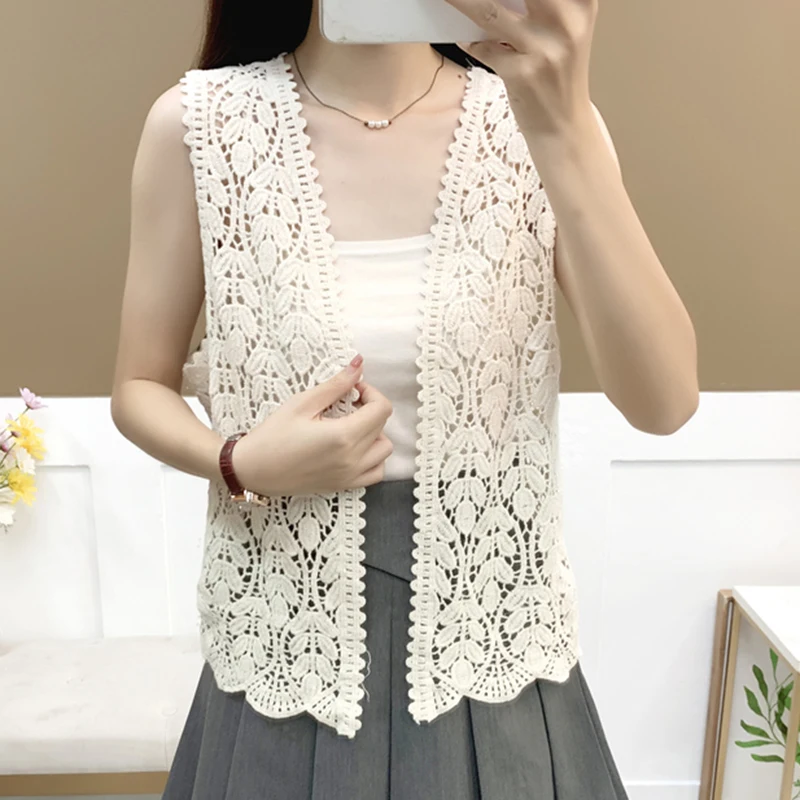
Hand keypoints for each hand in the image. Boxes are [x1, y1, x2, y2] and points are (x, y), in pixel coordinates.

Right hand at [231, 359, 393, 495]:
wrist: (252, 470)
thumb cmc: (272, 436)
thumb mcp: (303, 403)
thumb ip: (336, 385)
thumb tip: (358, 365)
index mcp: (343, 437)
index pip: (381, 409)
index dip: (371, 392)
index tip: (352, 389)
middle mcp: (352, 459)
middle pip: (383, 427)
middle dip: (370, 409)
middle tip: (346, 403)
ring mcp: (349, 476)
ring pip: (384, 451)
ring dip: (375, 434)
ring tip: (350, 426)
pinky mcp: (343, 486)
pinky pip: (374, 473)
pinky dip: (372, 458)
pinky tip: (352, 447)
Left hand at [446, 0, 597, 135]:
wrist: (563, 126)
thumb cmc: (557, 72)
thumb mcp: (564, 26)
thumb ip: (540, 2)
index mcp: (582, 0)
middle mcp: (568, 19)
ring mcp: (545, 48)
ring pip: (489, 9)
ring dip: (460, 1)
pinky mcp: (522, 74)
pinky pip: (482, 47)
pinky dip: (470, 41)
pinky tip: (467, 39)